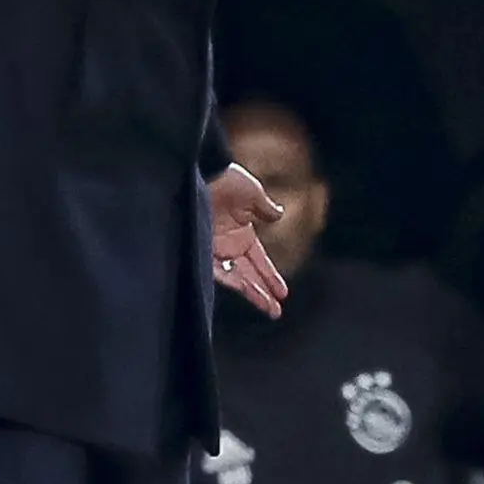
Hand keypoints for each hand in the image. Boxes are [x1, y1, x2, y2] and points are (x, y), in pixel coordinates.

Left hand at [208, 162, 288, 317]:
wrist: (200, 171)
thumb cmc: (227, 178)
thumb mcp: (253, 192)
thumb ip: (265, 208)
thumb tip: (279, 214)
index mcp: (242, 233)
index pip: (259, 261)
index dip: (271, 277)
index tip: (283, 293)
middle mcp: (228, 245)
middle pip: (249, 275)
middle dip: (264, 293)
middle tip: (276, 312)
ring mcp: (213, 249)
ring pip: (236, 278)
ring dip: (252, 293)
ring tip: (268, 309)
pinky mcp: (199, 248)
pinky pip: (216, 271)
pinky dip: (230, 281)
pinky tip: (246, 291)